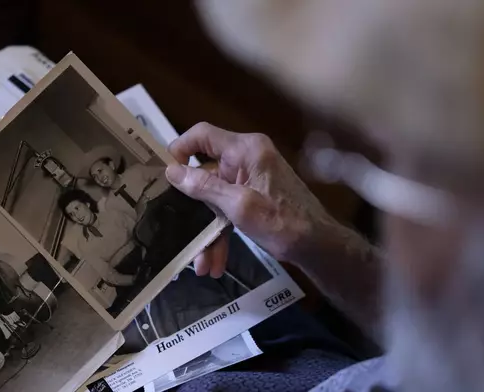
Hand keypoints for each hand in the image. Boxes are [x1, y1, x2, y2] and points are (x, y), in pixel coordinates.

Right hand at [166, 123, 332, 277]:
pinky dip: (221, 233)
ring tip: (201, 263)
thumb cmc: (282, 222)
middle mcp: (246, 159)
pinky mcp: (252, 198)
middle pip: (205, 175)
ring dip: (207, 230)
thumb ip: (204, 187)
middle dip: (193, 208)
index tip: (165, 174)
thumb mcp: (239, 206)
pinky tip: (215, 262)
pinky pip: (227, 210)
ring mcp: (249, 180)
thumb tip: (171, 171)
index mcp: (246, 150)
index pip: (203, 135)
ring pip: (214, 199)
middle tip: (174, 226)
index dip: (180, 150)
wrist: (318, 247)